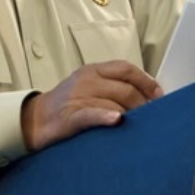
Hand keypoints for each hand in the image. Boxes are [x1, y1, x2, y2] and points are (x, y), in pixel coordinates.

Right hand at [20, 60, 162, 151]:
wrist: (34, 120)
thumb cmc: (65, 105)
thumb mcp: (87, 86)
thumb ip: (112, 85)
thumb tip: (146, 94)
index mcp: (92, 70)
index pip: (126, 69)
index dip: (146, 81)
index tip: (160, 95)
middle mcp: (86, 80)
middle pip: (125, 88)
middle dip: (144, 103)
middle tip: (155, 116)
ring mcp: (77, 97)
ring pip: (113, 102)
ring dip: (132, 114)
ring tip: (144, 126)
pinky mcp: (70, 116)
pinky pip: (91, 114)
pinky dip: (105, 116)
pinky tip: (117, 120)